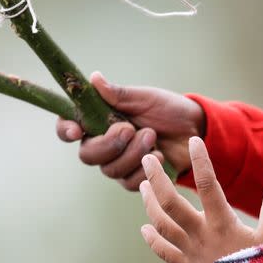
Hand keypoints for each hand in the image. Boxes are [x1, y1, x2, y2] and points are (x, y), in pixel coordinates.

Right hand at [55, 72, 205, 189]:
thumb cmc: (167, 109)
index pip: (69, 127)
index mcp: (98, 120)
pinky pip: (130, 183)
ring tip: (153, 136)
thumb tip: (94, 79)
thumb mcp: (145, 98)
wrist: (196, 130)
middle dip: (109, 144)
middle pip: (87, 155)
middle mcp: (104, 144)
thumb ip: (119, 94)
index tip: (78, 131)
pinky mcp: (135, 179)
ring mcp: (118, 163)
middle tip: (131, 129)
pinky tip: (160, 156)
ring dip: (134, 153)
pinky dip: (146, 169)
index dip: (66, 131)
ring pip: (110, 170)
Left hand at [139, 136, 262, 262]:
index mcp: (223, 224)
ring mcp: (190, 252)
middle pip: (171, 203)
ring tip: (142, 185)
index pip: (208, 185)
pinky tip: (144, 228)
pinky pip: (164, 253)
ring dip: (149, 203)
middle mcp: (201, 236)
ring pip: (161, 224)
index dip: (201, 161)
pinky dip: (152, 240)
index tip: (193, 140)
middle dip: (157, 179)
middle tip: (147, 158)